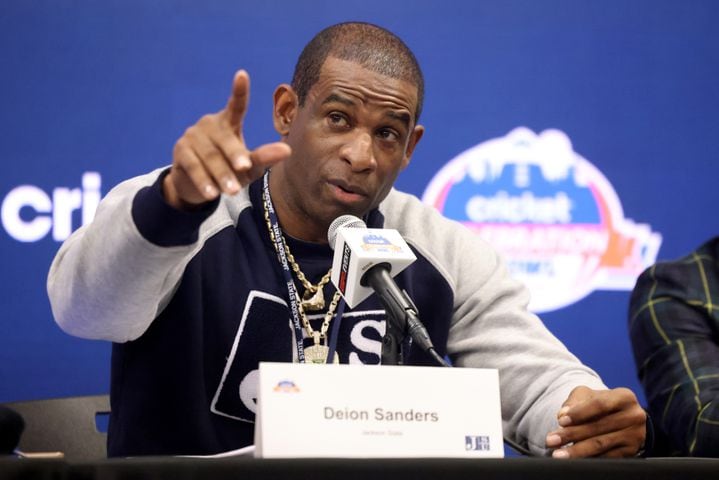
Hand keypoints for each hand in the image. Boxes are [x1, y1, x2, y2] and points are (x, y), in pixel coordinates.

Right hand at [164, 70, 290, 209]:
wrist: (196, 185)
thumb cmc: (229, 171)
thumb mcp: (249, 167)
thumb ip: (264, 157)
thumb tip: (287, 150)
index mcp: (229, 123)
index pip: (236, 105)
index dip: (239, 91)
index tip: (242, 74)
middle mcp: (210, 124)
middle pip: (225, 140)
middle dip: (235, 156)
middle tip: (245, 168)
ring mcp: (193, 135)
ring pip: (209, 156)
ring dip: (221, 174)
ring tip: (232, 191)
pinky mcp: (180, 150)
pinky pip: (193, 166)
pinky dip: (203, 180)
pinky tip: (211, 194)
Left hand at [545, 386, 645, 457]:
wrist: (623, 419)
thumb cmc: (601, 404)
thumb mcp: (589, 395)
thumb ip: (575, 401)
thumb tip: (562, 415)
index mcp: (624, 397)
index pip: (599, 404)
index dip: (579, 413)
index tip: (560, 420)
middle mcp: (634, 416)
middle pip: (598, 427)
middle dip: (571, 434)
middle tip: (551, 440)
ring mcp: (635, 435)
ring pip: (601, 444)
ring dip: (577, 450)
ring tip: (558, 454)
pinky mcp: (632, 451)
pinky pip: (607, 457)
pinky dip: (589, 458)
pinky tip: (575, 460)